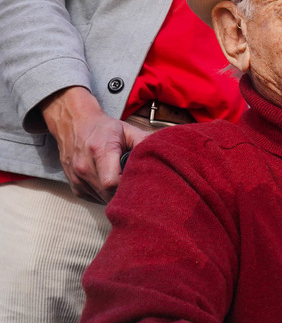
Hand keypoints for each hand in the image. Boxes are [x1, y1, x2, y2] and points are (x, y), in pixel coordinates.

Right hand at [40, 86, 149, 202]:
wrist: (74, 124)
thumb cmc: (104, 128)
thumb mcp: (128, 129)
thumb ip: (145, 142)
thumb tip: (165, 154)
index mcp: (99, 150)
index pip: (112, 182)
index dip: (129, 187)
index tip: (142, 183)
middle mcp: (83, 166)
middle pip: (108, 194)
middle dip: (127, 195)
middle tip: (141, 189)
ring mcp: (76, 178)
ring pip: (102, 199)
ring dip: (116, 196)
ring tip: (127, 185)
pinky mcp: (75, 186)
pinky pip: (95, 199)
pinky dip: (106, 196)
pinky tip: (114, 186)